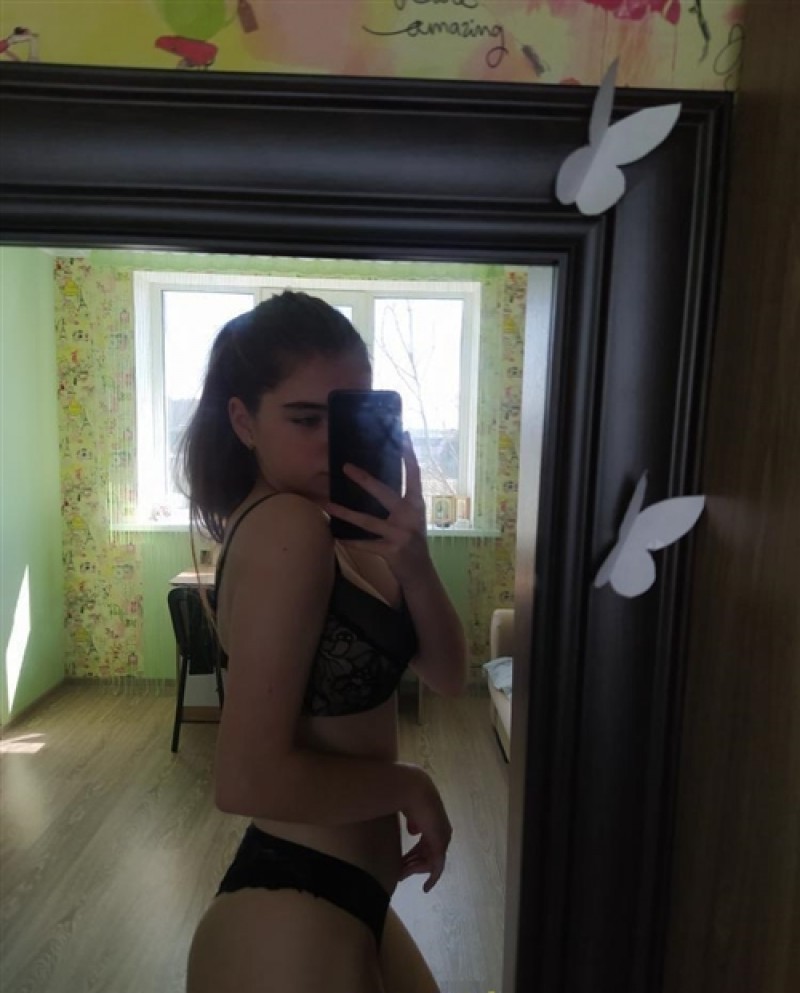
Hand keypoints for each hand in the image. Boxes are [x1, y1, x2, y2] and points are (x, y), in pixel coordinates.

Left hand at [325, 434, 430, 587]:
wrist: (419, 571)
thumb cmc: (412, 539)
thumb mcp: (412, 517)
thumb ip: (401, 501)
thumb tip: (376, 481)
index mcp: (417, 504)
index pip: (414, 475)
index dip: (409, 456)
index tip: (403, 436)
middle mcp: (410, 516)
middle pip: (385, 493)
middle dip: (365, 480)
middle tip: (346, 467)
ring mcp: (401, 534)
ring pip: (368, 520)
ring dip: (345, 512)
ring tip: (327, 504)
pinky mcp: (391, 551)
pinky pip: (365, 543)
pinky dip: (350, 540)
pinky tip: (335, 535)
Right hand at [399, 768, 451, 892]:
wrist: (413, 790)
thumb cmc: (408, 796)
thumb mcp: (411, 812)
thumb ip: (414, 822)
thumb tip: (414, 831)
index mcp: (436, 823)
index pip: (426, 843)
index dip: (415, 854)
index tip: (404, 862)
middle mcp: (442, 831)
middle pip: (428, 854)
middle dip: (414, 864)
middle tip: (400, 873)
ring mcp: (442, 838)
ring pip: (430, 862)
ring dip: (415, 870)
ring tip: (402, 876)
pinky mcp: (439, 844)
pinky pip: (437, 866)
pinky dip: (432, 877)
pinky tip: (426, 888)